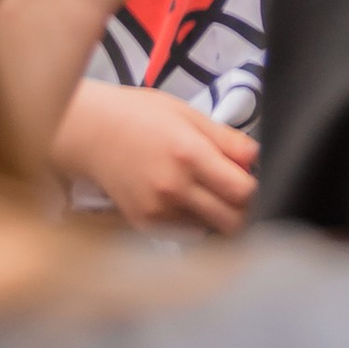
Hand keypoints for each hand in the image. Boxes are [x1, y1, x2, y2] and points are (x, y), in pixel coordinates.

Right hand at [54, 80, 257, 234]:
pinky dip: (193, 221)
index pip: (243, 192)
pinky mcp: (145, 225)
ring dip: (217, 216)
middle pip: (232, 221)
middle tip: (234, 190)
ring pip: (210, 230)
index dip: (253, 186)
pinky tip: (183, 199)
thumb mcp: (188, 114)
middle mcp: (175, 189)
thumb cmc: (141, 116)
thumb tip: (257, 159)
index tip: (248, 177)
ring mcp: (158, 212)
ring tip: (205, 191)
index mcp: (189, 155)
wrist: (91, 133)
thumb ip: (227, 139)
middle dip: (241, 208)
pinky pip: (185, 233)